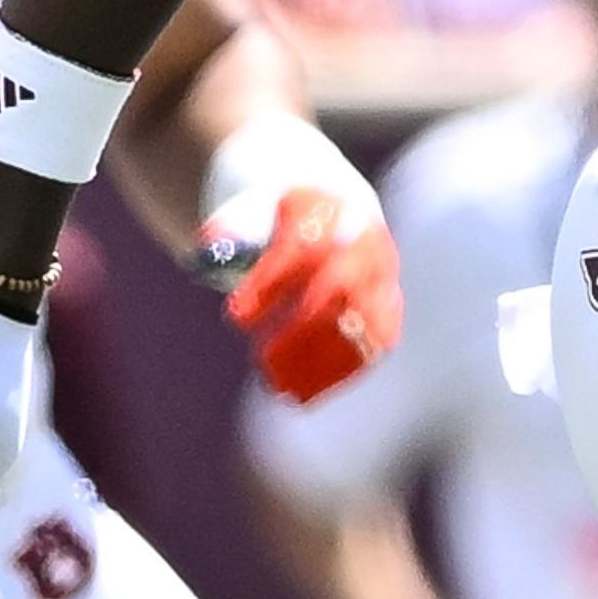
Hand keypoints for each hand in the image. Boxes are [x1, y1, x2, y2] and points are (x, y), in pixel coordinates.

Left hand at [198, 121, 400, 404]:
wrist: (329, 206)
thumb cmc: (277, 215)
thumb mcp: (247, 212)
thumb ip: (227, 231)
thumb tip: (208, 249)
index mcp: (327, 207)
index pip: (302, 247)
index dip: (269, 285)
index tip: (235, 319)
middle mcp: (363, 239)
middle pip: (340, 287)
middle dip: (300, 332)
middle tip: (261, 363)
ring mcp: (382, 274)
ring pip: (363, 323)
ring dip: (321, 362)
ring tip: (280, 389)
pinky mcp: (389, 305)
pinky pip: (373, 345)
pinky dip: (339, 373)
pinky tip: (304, 393)